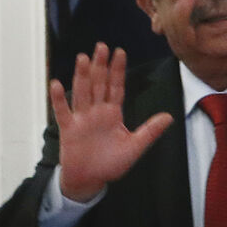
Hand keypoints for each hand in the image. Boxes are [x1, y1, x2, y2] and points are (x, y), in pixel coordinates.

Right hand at [49, 43, 172, 201]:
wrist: (90, 181)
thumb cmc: (111, 164)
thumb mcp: (135, 146)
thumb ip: (150, 131)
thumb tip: (169, 116)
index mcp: (112, 113)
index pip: (116, 87)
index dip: (118, 70)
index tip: (120, 52)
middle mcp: (96, 112)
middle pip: (98, 84)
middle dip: (100, 66)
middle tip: (101, 46)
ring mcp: (81, 119)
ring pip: (82, 93)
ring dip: (81, 76)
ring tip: (83, 58)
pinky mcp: (68, 130)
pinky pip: (63, 112)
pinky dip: (58, 99)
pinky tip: (57, 84)